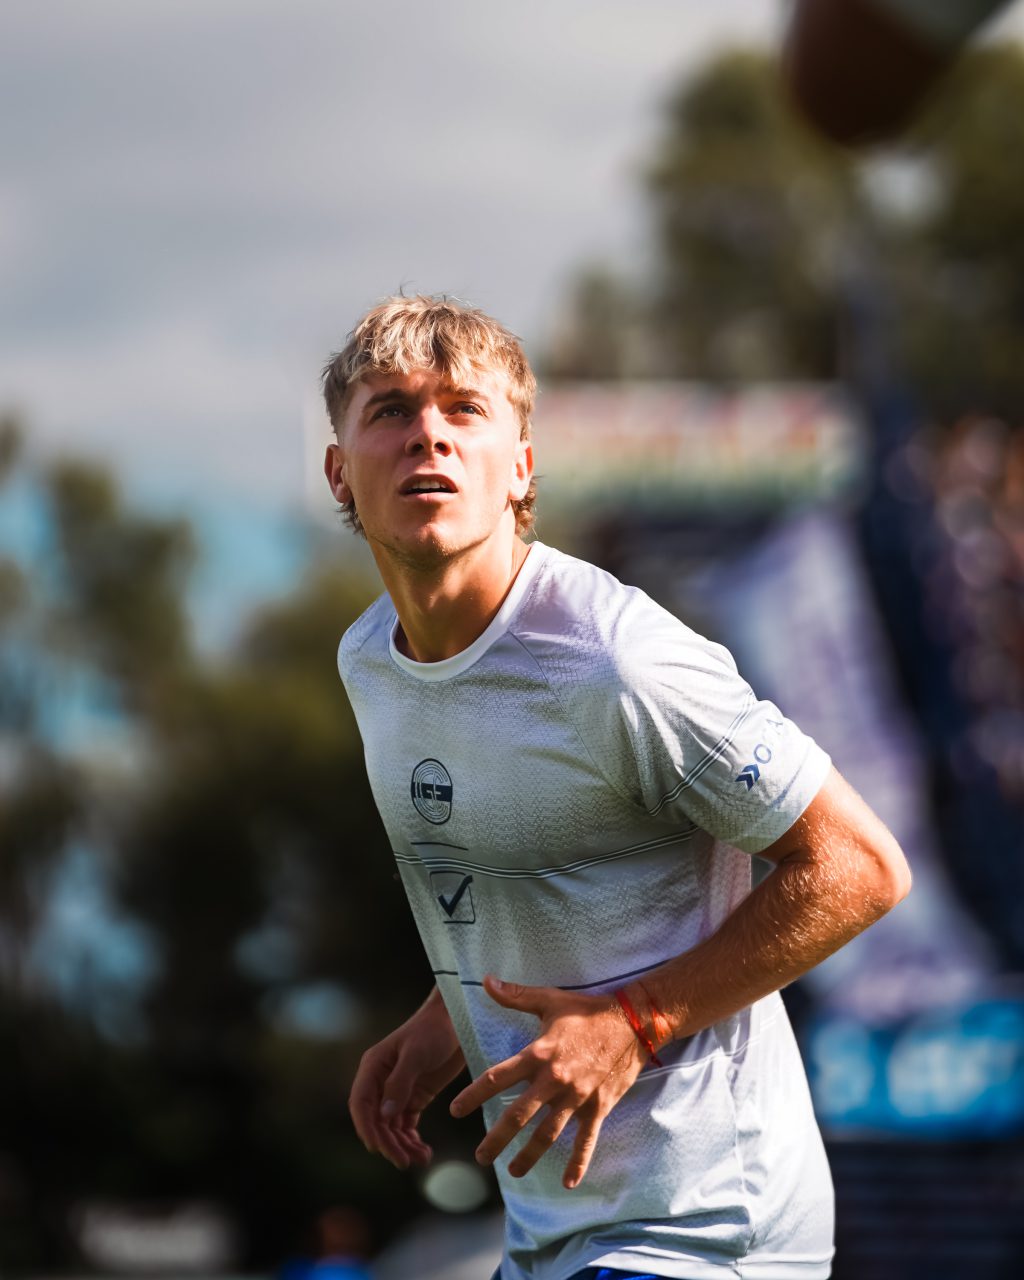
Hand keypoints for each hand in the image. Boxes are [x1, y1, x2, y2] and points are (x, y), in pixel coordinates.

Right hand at [348, 990, 465, 1169]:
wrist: (458, 1019)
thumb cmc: (434, 1029)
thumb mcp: (416, 1053)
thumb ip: (400, 1083)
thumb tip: (384, 1115)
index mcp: (373, 1067)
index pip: (361, 1103)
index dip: (366, 1128)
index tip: (378, 1148)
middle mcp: (380, 1082)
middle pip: (376, 1120)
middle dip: (387, 1142)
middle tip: (403, 1162)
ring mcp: (397, 1091)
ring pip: (391, 1127)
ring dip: (401, 1145)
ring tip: (419, 1159)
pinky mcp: (414, 1097)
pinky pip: (406, 1125)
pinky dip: (411, 1140)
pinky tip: (423, 1152)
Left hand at [448, 975, 647, 1188]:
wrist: (633, 1022)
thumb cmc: (587, 1010)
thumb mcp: (549, 1000)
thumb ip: (515, 995)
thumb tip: (486, 980)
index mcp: (539, 1054)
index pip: (498, 1077)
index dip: (474, 1094)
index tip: (456, 1111)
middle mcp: (555, 1080)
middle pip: (519, 1115)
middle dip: (497, 1138)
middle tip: (480, 1156)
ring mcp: (577, 1098)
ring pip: (548, 1134)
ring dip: (529, 1155)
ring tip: (513, 1171)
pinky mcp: (598, 1107)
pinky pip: (586, 1140)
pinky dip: (578, 1162)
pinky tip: (568, 1183)